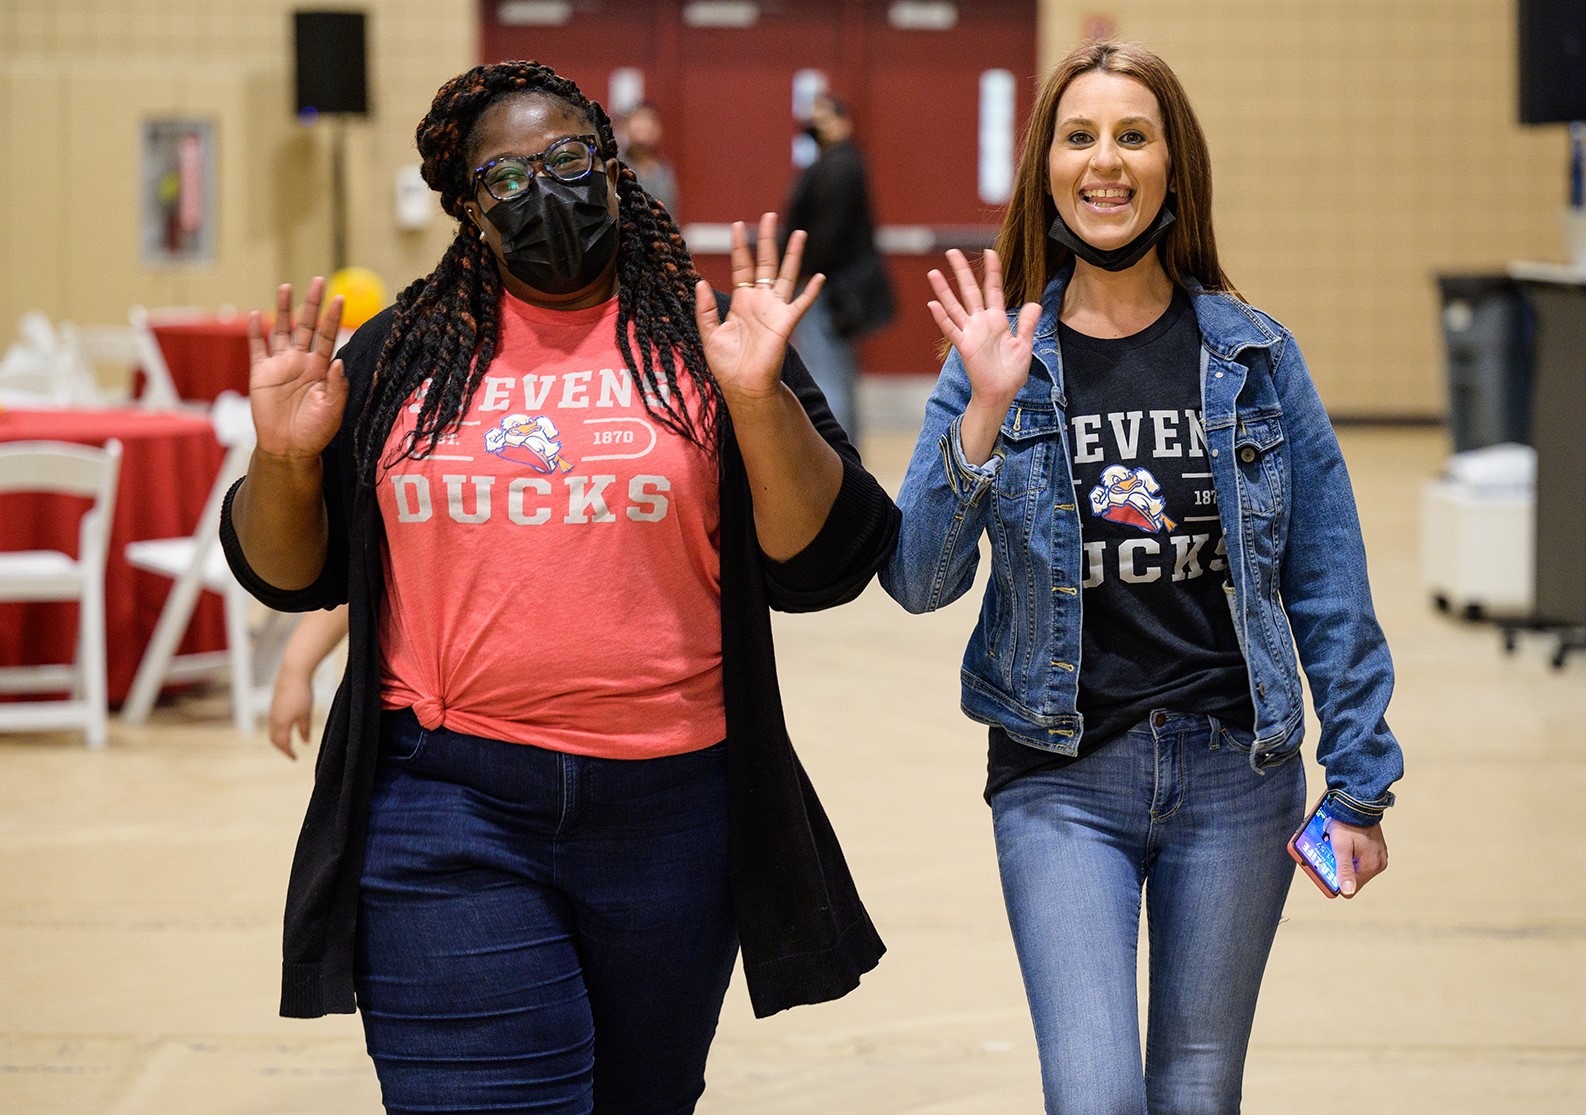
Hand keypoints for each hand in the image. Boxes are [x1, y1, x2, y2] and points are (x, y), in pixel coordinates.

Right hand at [247, 278, 349, 460]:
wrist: (289, 448)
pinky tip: (258, 315)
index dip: (333, 318)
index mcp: (321, 369)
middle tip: (318, 280)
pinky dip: (256, 332)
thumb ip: (337, 386)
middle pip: (307, 326)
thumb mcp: (333, 410)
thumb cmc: (315, 431)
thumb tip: (338, 361)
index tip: (340, 298)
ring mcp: (280, 366)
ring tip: (286, 286)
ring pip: (282, 331)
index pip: (329, 337)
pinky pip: (258, 349)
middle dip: (312, 304)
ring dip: (284, 309)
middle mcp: (302, 362)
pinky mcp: (261, 374)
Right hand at [267, 668, 313, 760]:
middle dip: (282, 748)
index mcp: (281, 723)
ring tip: (288, 742)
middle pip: (274, 739)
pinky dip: (278, 729)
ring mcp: (272, 711)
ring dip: (279, 738)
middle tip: (291, 753)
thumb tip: (305, 742)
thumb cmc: (302, 693)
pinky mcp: (274, 703)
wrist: (293, 673)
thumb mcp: (306, 714)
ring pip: (273, 730)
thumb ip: (305, 729)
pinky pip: (273, 721)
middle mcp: (273, 719)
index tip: (295, 759)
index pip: (282, 744)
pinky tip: (287, 727)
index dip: (289, 753)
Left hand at [694, 212, 821, 405]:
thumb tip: (700, 282)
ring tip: (798, 233)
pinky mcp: (786, 323)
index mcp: (741, 301)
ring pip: (786, 275)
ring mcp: (775, 310)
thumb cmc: (727, 365)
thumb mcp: (708, 334)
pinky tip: (819, 277)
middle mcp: (760, 301)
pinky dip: (810, 291)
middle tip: (769, 215)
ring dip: (792, 255)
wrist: (743, 387)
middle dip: (767, 239)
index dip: (740, 246)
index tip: (738, 225)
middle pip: (765, 263)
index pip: (742, 266)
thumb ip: (704, 309)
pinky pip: (801, 304)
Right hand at [927, 248, 1040, 411]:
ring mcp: (970, 333)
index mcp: (997, 320)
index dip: (992, 271)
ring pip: (955, 306)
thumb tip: (1035, 303)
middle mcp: (981, 323)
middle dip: (961, 271)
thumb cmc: (1011, 372)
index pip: (993, 289)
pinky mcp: (964, 347)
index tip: (989, 252)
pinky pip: (951, 329)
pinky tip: (933, 304)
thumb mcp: (1025, 345)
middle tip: (952, 252)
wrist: (1001, 393)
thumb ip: (1028, 324)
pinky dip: (942, 318)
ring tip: (934, 273)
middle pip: (969, 291)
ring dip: (944, 290)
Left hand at [1329, 821, 1387, 896]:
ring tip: (1334, 846)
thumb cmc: (1348, 824)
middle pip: (1352, 877)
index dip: (1335, 881)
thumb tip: (1347, 892)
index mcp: (1371, 866)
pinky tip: (1342, 843)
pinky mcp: (1376, 850)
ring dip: (1343, 860)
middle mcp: (1378, 864)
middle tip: (1328, 853)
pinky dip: (1349, 854)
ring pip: (1355, 867)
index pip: (1350, 888)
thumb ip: (1344, 870)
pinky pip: (1359, 858)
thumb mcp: (1341, 847)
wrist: (1358, 803)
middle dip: (1338, 868)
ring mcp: (1378, 857)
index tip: (1325, 869)